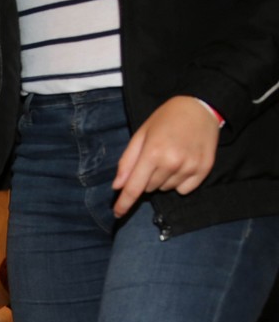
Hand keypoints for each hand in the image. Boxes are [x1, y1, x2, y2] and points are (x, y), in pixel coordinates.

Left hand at [113, 96, 220, 216]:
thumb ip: (127, 162)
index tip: (117, 214)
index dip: (124, 203)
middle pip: (149, 189)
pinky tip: (183, 164)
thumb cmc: (165, 119)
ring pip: (166, 189)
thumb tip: (118, 187)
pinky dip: (180, 182)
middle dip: (146, 178)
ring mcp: (190, 167)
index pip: (134, 188)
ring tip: (171, 157)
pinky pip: (185, 190)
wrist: (200, 107)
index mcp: (152, 153)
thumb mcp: (141, 135)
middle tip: (155, 158)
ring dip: (164, 179)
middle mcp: (172, 163)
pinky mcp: (204, 170)